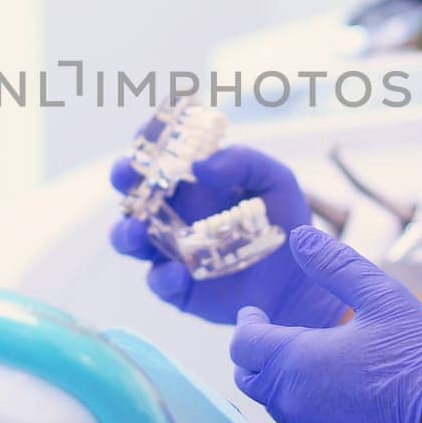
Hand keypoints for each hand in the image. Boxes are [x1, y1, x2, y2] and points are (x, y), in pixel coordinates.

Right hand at [109, 146, 345, 329]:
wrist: (298, 280)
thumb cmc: (284, 223)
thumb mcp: (274, 181)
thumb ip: (243, 161)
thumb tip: (201, 165)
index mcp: (192, 182)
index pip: (159, 155)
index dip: (145, 142)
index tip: (143, 136)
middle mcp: (173, 212)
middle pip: (132, 192)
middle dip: (123, 178)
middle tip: (127, 174)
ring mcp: (170, 250)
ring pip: (129, 238)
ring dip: (125, 232)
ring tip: (136, 232)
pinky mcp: (177, 286)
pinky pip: (158, 281)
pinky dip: (163, 277)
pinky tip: (178, 274)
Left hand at [230, 227, 421, 422]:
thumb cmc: (417, 357)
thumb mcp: (381, 295)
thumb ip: (335, 264)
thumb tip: (299, 238)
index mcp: (295, 361)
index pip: (243, 343)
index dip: (246, 323)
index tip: (253, 313)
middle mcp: (292, 401)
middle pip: (249, 378)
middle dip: (253, 354)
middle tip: (267, 335)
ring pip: (274, 404)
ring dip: (277, 380)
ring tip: (300, 359)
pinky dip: (304, 404)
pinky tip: (330, 391)